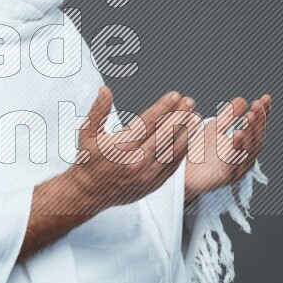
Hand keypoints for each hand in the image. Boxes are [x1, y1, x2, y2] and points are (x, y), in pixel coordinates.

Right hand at [62, 85, 202, 214]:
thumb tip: (105, 90)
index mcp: (121, 147)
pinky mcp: (152, 184)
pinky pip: (172, 167)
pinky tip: (188, 139)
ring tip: (195, 118)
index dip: (163, 107)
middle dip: (179, 116)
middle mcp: (136, 162)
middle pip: (164, 135)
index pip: (148, 122)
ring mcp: (146, 175)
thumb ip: (98, 110)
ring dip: (185, 133)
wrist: (87, 193)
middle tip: (190, 102)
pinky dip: (182, 152)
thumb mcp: (87, 133)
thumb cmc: (88, 161)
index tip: (175, 96)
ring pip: (172, 151)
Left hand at [184, 94, 270, 203]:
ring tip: (249, 117)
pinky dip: (236, 149)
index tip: (265, 98)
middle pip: (256, 139)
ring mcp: (237, 169)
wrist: (183, 174)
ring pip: (247, 151)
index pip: (258, 129)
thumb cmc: (200, 152)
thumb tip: (242, 100)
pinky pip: (233, 163)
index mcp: (245, 148)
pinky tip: (236, 135)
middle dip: (258, 122)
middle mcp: (245, 159)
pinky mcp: (224, 177)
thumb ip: (228, 117)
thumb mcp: (214, 129)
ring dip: (250, 133)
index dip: (263, 114)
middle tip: (257, 106)